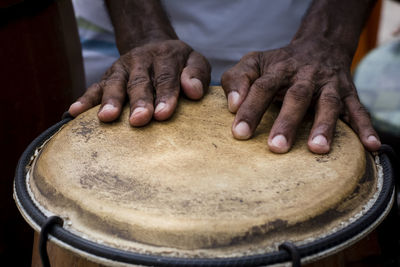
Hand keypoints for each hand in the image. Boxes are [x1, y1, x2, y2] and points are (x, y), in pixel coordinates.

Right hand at [69, 40, 210, 125]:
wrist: (153, 45)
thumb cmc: (178, 63)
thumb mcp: (194, 60)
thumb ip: (196, 74)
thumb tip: (194, 91)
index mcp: (165, 57)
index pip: (166, 77)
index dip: (165, 95)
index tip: (163, 114)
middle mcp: (141, 60)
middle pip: (139, 82)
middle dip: (139, 101)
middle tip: (139, 120)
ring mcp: (122, 69)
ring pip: (115, 84)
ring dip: (110, 101)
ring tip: (106, 118)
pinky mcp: (108, 76)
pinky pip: (94, 87)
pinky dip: (85, 99)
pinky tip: (74, 112)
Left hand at [221, 39, 380, 153]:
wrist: (318, 47)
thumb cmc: (278, 64)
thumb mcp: (254, 63)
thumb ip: (238, 79)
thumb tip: (231, 104)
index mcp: (278, 69)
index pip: (262, 87)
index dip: (250, 109)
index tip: (239, 133)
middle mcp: (305, 76)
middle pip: (296, 97)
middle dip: (287, 122)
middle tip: (276, 147)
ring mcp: (329, 84)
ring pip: (328, 103)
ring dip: (325, 125)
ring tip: (318, 148)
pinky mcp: (349, 92)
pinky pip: (359, 109)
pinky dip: (365, 127)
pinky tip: (370, 145)